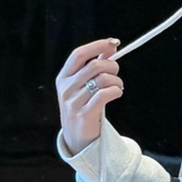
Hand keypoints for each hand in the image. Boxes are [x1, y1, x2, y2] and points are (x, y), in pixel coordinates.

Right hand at [57, 36, 122, 152]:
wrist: (76, 137)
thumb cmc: (82, 106)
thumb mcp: (83, 85)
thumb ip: (95, 65)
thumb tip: (110, 47)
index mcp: (63, 77)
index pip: (78, 54)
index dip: (97, 46)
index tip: (113, 43)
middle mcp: (66, 88)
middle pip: (94, 65)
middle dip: (112, 66)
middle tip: (117, 73)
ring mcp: (73, 102)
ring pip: (103, 80)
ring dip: (117, 81)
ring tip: (118, 87)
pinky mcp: (84, 115)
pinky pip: (104, 95)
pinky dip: (116, 91)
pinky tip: (117, 93)